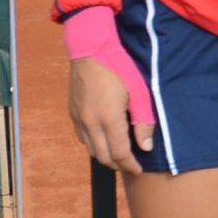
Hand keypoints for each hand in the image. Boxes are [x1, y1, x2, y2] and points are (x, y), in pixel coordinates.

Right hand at [65, 5, 154, 173]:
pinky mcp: (72, 112)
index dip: (130, 165)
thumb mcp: (139, 92)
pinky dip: (93, 144)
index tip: (139, 169)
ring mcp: (78, 118)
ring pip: (90, 149)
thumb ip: (143, 121)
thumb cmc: (119, 67)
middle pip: (103, 157)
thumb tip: (145, 147)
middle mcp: (90, 122)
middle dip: (118, 164)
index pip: (119, 154)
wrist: (90, 48)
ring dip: (105, 156)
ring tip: (119, 154)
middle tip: (131, 164)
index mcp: (108, 119)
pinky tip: (103, 139)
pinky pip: (82, 137)